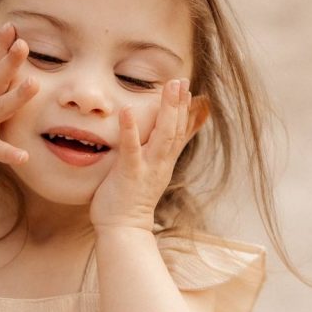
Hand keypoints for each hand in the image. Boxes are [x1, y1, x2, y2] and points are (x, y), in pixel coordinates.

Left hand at [89, 78, 192, 231]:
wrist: (124, 231)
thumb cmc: (131, 202)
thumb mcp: (151, 175)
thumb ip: (161, 157)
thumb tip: (166, 149)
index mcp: (164, 162)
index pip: (179, 132)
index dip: (184, 110)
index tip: (187, 88)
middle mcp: (160, 163)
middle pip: (176, 130)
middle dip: (179, 104)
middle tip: (182, 80)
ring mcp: (147, 168)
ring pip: (163, 136)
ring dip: (167, 110)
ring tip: (169, 87)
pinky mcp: (129, 174)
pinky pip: (132, 148)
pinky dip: (131, 129)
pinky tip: (128, 110)